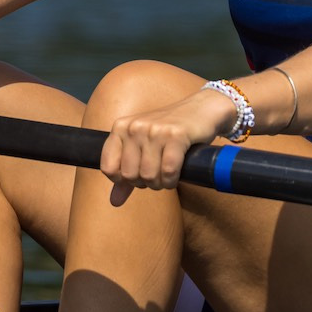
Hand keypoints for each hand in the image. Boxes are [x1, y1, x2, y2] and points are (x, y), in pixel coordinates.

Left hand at [98, 88, 231, 205]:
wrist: (202, 109)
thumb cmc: (170, 132)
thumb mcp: (143, 148)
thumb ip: (126, 176)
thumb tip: (114, 202)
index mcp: (121, 127)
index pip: (108, 168)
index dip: (123, 179)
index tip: (138, 175)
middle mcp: (135, 127)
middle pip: (130, 175)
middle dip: (145, 183)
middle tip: (158, 175)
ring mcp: (155, 130)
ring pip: (149, 175)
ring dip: (161, 183)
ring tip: (168, 175)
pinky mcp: (176, 135)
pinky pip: (168, 170)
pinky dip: (172, 179)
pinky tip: (177, 175)